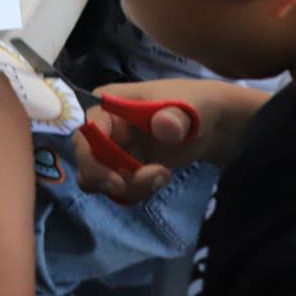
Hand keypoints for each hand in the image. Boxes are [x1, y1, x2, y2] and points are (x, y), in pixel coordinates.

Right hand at [71, 79, 262, 203]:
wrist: (212, 124)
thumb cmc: (195, 106)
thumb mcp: (188, 109)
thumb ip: (175, 117)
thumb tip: (164, 127)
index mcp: (106, 104)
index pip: (83, 133)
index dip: (91, 159)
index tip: (118, 181)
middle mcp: (101, 126)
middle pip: (86, 160)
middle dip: (113, 179)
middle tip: (152, 180)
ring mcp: (110, 148)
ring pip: (99, 179)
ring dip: (128, 188)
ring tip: (163, 177)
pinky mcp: (122, 166)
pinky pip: (115, 187)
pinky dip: (134, 192)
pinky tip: (159, 180)